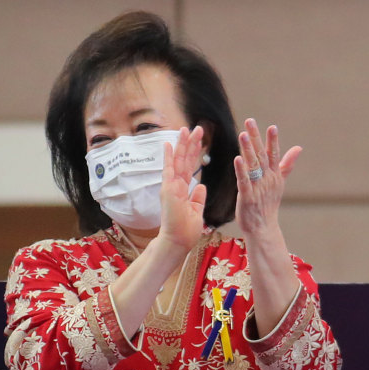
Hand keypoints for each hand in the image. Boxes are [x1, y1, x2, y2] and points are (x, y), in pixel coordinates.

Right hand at [158, 124, 206, 250]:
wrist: (177, 241)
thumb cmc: (185, 230)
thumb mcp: (196, 211)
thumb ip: (197, 198)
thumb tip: (201, 186)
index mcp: (183, 189)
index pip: (190, 167)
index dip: (194, 153)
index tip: (199, 139)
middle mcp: (175, 185)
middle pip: (184, 160)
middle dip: (190, 144)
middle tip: (197, 128)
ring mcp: (170, 186)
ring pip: (177, 161)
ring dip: (182, 145)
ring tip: (186, 129)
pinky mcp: (167, 190)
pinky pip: (168, 170)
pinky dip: (168, 157)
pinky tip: (168, 143)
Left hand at [233, 118, 299, 241]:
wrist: (263, 227)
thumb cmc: (268, 203)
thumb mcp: (279, 182)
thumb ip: (287, 164)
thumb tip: (299, 148)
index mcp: (274, 175)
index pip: (274, 154)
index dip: (273, 140)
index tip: (272, 126)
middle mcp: (267, 179)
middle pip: (262, 155)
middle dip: (256, 137)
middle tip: (250, 121)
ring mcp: (258, 187)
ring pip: (253, 165)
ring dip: (248, 149)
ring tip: (242, 134)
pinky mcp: (247, 196)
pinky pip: (244, 181)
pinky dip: (241, 170)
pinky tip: (237, 158)